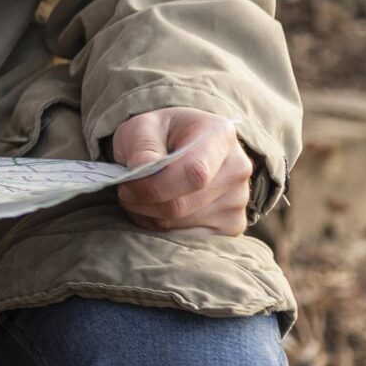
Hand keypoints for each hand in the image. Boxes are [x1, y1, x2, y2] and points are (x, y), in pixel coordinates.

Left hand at [112, 108, 250, 235]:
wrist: (180, 144)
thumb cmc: (159, 134)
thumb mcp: (142, 127)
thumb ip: (141, 146)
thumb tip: (143, 168)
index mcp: (220, 136)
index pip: (194, 173)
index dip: (154, 187)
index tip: (126, 186)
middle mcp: (238, 168)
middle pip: (185, 204)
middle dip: (146, 204)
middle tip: (126, 193)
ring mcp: (239, 200)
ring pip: (182, 224)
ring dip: (151, 216)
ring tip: (144, 197)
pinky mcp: (233, 224)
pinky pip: (190, 238)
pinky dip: (164, 229)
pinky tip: (160, 209)